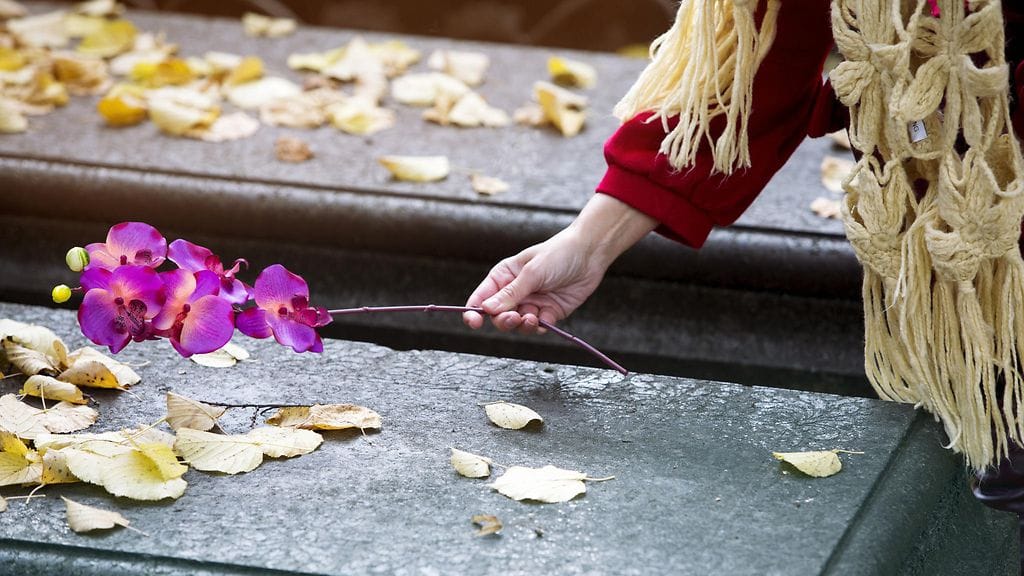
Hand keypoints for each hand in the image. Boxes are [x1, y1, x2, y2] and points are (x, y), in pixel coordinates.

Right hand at [463, 227, 605, 333]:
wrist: (589, 254)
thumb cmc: (557, 254)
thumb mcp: (531, 273)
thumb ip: (510, 294)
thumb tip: (486, 309)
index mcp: (504, 277)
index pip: (482, 298)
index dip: (474, 312)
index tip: (474, 322)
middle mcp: (515, 292)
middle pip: (499, 316)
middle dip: (504, 320)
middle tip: (514, 317)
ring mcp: (532, 302)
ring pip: (518, 324)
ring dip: (522, 325)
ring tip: (531, 318)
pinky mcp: (549, 312)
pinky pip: (538, 326)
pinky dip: (540, 326)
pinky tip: (545, 317)